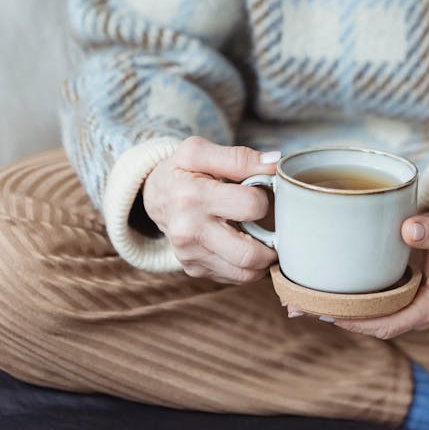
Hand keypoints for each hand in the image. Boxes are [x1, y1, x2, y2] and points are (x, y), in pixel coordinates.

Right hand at [142, 135, 280, 283]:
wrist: (154, 195)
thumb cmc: (181, 171)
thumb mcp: (199, 151)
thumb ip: (238, 157)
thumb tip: (273, 163)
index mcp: (193, 197)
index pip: (250, 207)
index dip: (263, 197)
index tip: (261, 192)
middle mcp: (189, 232)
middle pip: (249, 253)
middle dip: (272, 240)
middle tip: (273, 224)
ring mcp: (190, 255)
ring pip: (245, 272)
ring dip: (264, 258)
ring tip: (265, 238)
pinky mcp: (193, 269)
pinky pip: (234, 277)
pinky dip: (249, 265)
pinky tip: (245, 244)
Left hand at [288, 200, 428, 338]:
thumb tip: (408, 231)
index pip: (392, 323)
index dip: (360, 322)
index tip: (332, 315)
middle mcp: (417, 310)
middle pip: (373, 324)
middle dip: (337, 318)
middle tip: (299, 307)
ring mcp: (406, 302)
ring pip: (367, 314)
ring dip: (335, 309)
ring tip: (296, 301)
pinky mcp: (396, 290)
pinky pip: (368, 300)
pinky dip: (345, 296)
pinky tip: (318, 287)